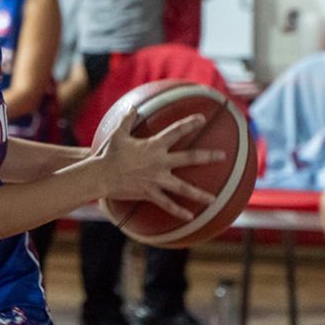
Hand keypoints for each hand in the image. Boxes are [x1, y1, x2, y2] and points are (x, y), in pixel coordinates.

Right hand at [96, 110, 224, 220]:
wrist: (101, 174)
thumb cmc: (108, 153)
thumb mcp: (118, 133)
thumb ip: (127, 119)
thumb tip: (132, 107)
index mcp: (154, 145)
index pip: (177, 131)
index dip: (190, 123)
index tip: (202, 119)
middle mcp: (160, 162)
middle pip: (189, 158)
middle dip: (208, 156)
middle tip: (223, 156)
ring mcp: (157, 179)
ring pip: (183, 187)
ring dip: (200, 194)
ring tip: (213, 199)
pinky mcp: (150, 193)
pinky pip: (167, 203)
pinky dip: (179, 211)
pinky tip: (190, 217)